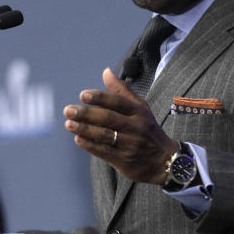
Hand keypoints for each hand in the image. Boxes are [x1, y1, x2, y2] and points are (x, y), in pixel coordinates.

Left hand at [64, 67, 178, 183]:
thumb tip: (105, 72)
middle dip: (86, 114)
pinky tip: (78, 139)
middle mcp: (135, 127)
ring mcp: (130, 145)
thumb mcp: (141, 108)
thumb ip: (121, 91)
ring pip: (104, 135)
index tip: (82, 95)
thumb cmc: (148, 130)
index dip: (99, 97)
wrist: (165, 161)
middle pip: (108, 118)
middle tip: (68, 110)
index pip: (117, 102)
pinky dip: (90, 145)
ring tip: (68, 124)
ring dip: (84, 129)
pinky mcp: (124, 160)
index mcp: (139, 112)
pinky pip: (104, 151)